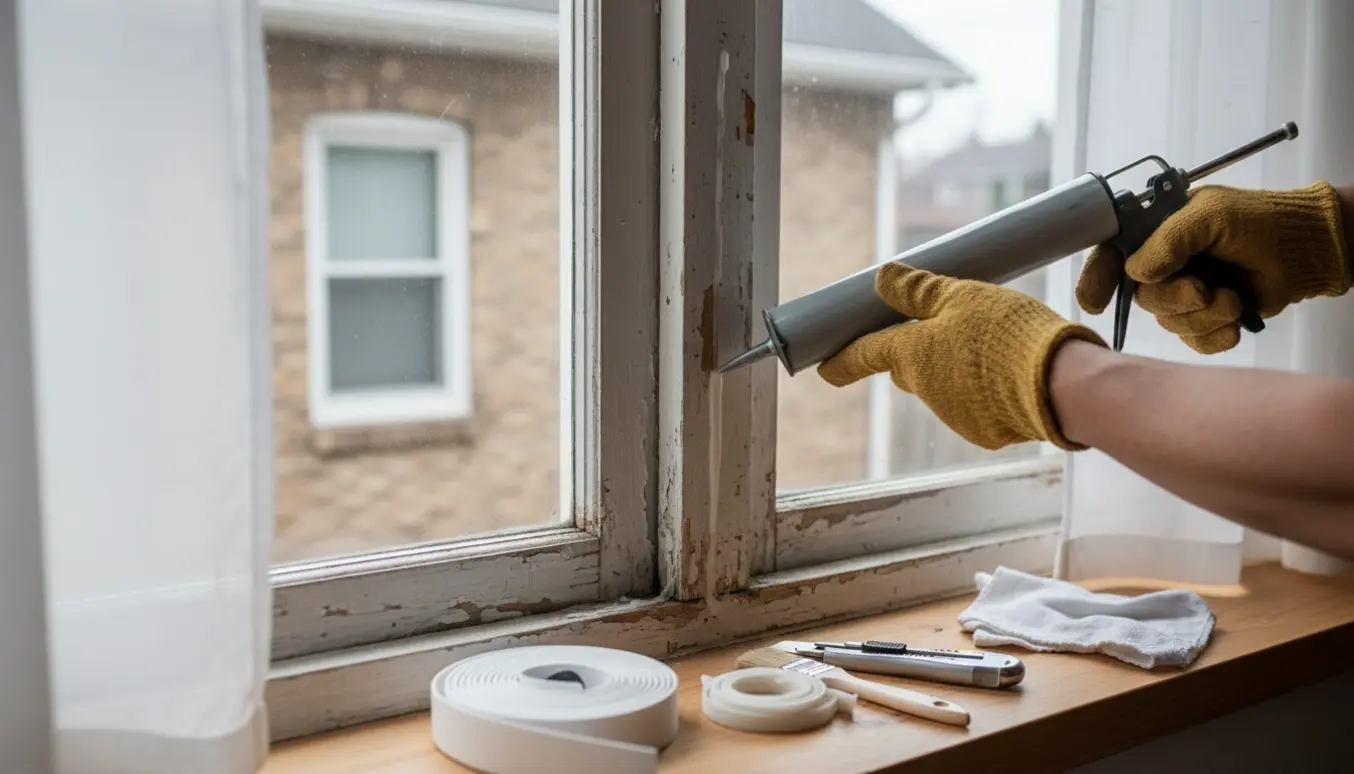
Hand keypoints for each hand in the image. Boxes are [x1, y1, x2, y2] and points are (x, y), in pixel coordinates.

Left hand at [817, 263, 1104, 450]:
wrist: (1061, 387)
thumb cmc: (1008, 334)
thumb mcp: (963, 296)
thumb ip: (920, 290)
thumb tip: (884, 278)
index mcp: (912, 354)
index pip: (866, 354)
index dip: (844, 360)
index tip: (825, 369)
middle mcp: (925, 389)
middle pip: (910, 369)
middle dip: (920, 355)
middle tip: (949, 333)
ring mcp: (953, 415)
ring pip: (944, 388)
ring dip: (959, 372)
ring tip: (999, 349)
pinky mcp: (984, 433)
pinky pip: (976, 408)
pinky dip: (987, 394)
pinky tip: (1015, 377)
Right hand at [1076, 181, 1349, 353]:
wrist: (1305, 252)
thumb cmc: (1260, 221)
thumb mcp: (1210, 215)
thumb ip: (1168, 240)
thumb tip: (1135, 272)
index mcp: (1156, 234)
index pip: (1111, 256)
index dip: (1096, 279)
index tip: (1095, 303)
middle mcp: (1166, 265)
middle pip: (1142, 297)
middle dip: (1175, 299)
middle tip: (1205, 290)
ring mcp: (1185, 293)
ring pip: (1169, 321)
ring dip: (1204, 316)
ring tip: (1233, 299)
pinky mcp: (1207, 319)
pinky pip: (1193, 341)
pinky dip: (1215, 336)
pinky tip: (1236, 320)